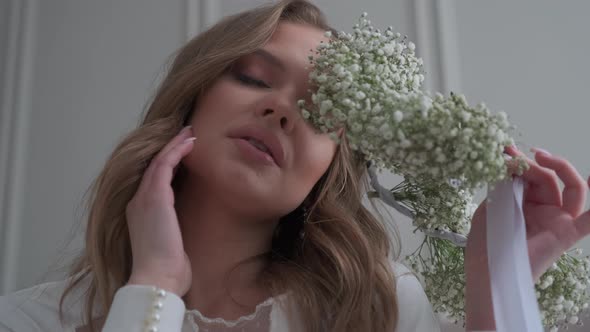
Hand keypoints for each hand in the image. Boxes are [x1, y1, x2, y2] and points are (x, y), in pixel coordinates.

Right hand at [126, 126, 195, 295]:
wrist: (157, 277)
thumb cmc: (167, 268)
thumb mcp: (169, 242)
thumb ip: (172, 227)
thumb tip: (183, 225)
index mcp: (141, 213)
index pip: (154, 180)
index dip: (168, 162)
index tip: (183, 151)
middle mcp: (138, 201)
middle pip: (154, 165)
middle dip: (170, 147)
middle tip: (185, 133)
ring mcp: (144, 198)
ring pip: (159, 161)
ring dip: (175, 144)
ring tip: (190, 132)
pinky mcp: (155, 196)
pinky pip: (165, 164)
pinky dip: (177, 151)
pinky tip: (190, 143)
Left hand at [465, 146, 589, 328]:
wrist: (486, 269)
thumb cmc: (486, 240)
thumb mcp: (493, 205)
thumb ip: (506, 183)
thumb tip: (513, 161)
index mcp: (527, 204)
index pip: (533, 176)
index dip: (521, 162)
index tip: (506, 151)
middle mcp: (546, 210)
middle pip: (549, 179)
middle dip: (532, 164)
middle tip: (514, 157)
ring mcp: (558, 221)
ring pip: (572, 188)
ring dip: (560, 168)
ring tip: (540, 156)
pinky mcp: (566, 234)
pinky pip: (589, 222)